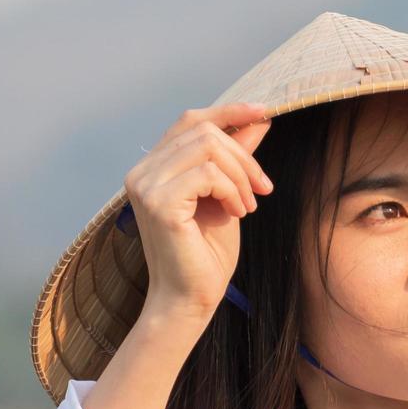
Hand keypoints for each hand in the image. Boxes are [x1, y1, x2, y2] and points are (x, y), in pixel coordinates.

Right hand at [122, 102, 273, 320]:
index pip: (190, 120)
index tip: (264, 110)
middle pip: (204, 131)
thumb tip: (259, 120)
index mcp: (155, 167)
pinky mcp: (158, 202)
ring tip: (249, 205)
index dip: (228, 110)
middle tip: (264, 188)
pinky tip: (237, 213)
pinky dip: (232, 191)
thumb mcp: (229, 195)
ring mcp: (145, 185)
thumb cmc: (207, 253)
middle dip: (244, 156)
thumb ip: (236, 158)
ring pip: (208, 148)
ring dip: (240, 175)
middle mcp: (142, 171)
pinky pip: (208, 174)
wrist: (191, 298)